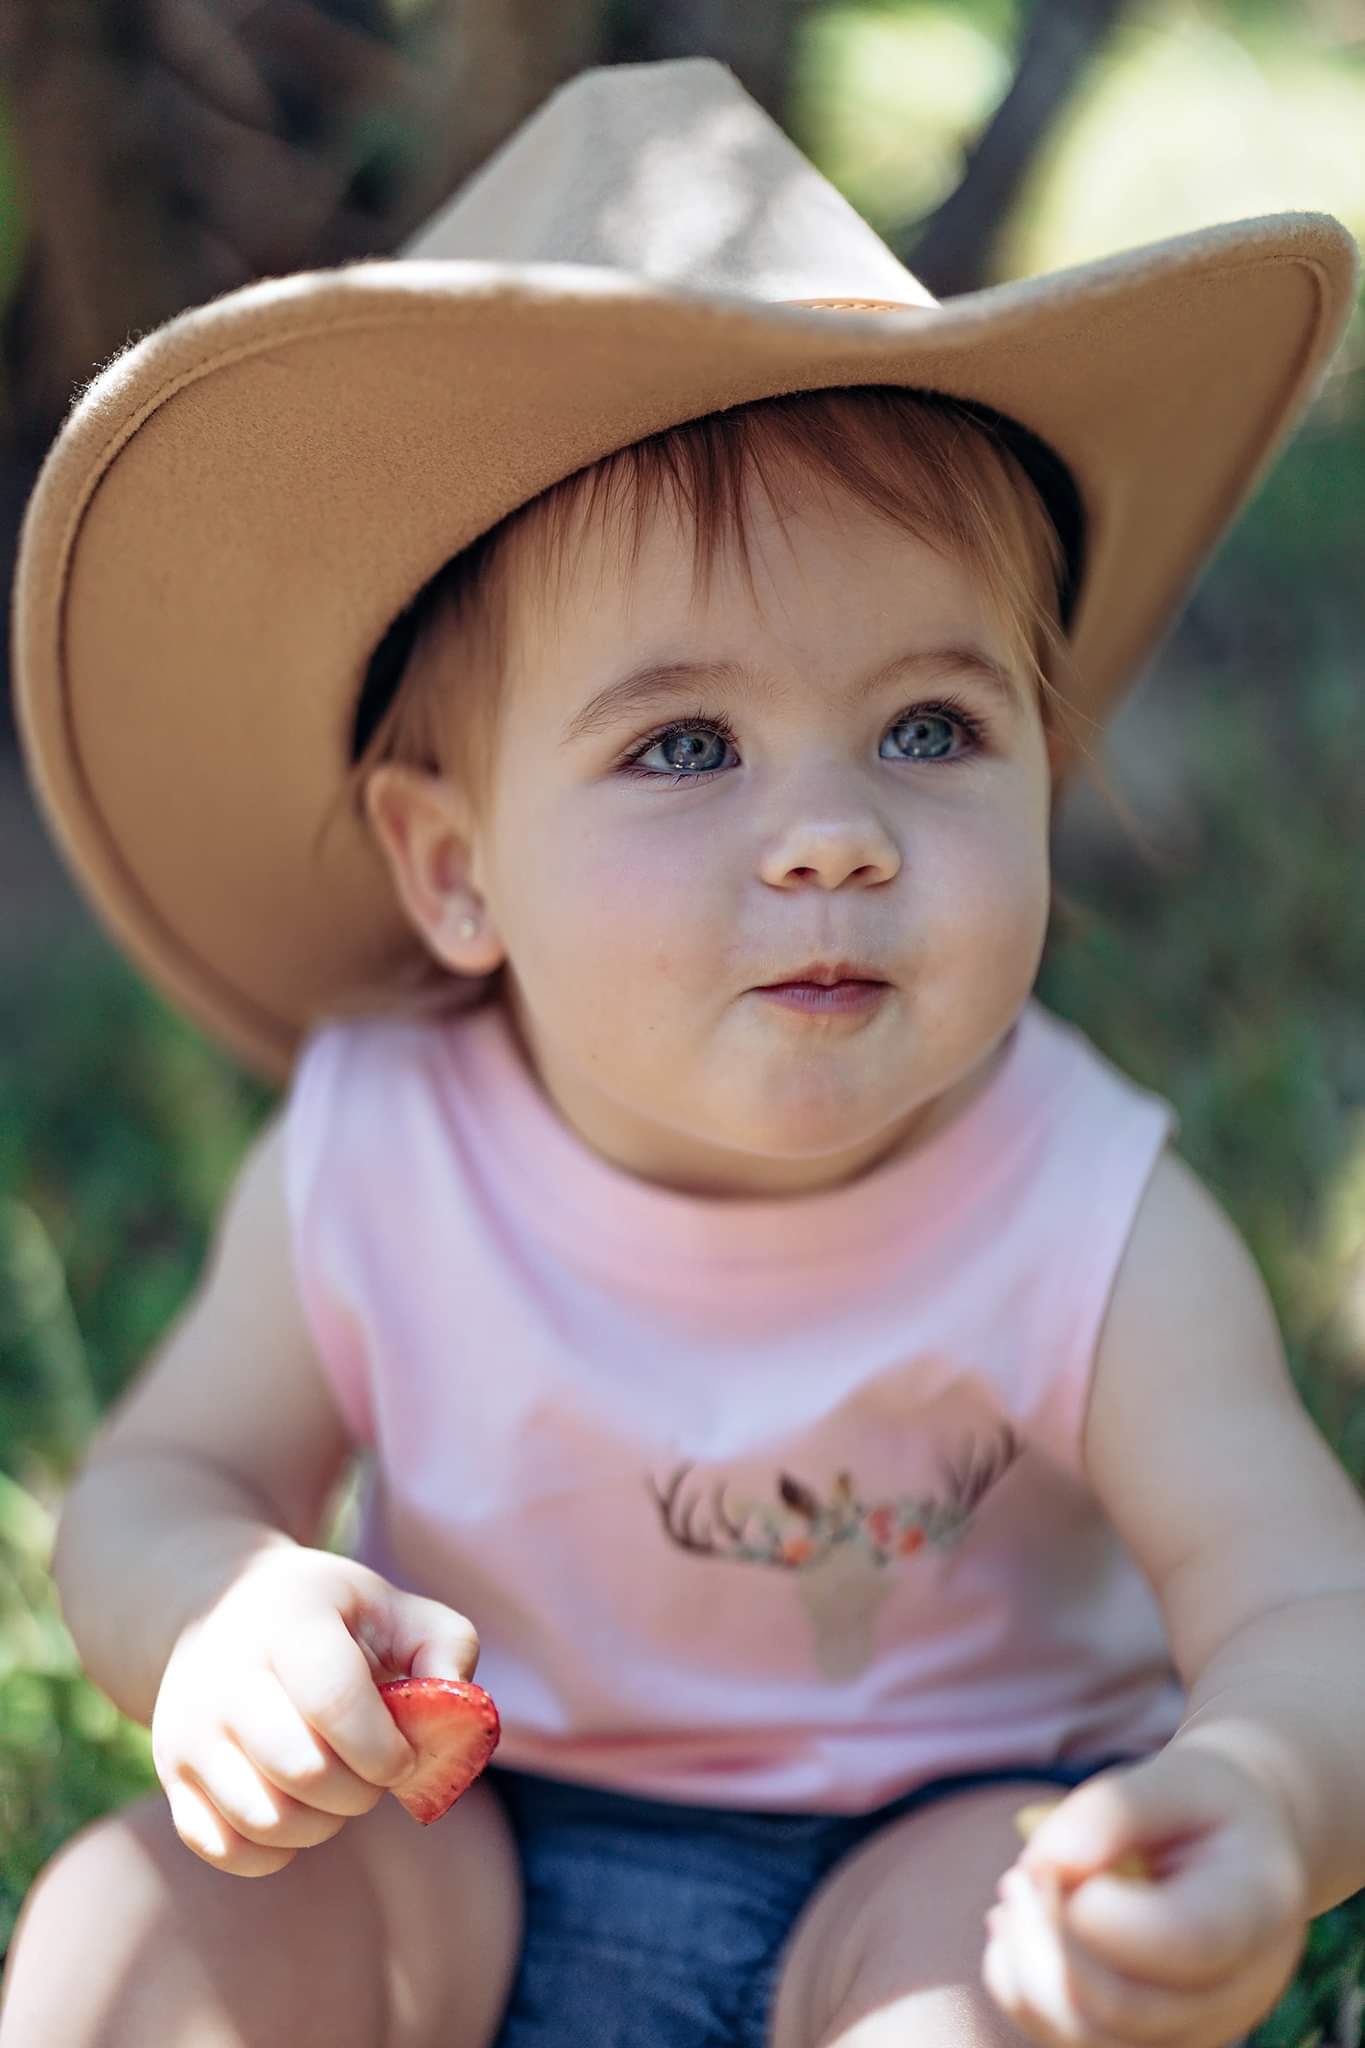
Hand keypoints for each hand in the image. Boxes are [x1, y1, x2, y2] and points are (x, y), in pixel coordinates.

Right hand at [152, 1546, 480, 1875]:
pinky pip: (226, 1849)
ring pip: (266, 1819)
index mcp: (287, 1622)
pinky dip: (276, 1851)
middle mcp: (225, 1676)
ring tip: (336, 1786)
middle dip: (361, 1788)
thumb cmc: (327, 1616)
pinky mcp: (172, 1777)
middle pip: (304, 1771)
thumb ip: (446, 1647)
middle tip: (372, 1767)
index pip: (335, 1701)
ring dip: (323, 1823)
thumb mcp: (390, 1604)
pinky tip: (297, 1809)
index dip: (384, 1746)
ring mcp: (190, 1730)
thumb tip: (457, 1716)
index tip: (403, 1753)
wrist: (215, 1606)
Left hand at [981, 1745, 1310, 2046]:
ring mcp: (1196, 2029)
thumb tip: (1040, 1866)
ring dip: (1026, 1969)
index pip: (1182, 1940)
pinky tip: (1016, 1931)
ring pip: (1089, 2037)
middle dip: (1044, 1941)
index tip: (1049, 1860)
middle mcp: (1235, 1992)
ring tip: (1014, 1899)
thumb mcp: (1178, 1775)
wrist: (1246, 1853)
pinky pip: (1072, 2041)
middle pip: (1123, 2007)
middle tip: (1016, 1876)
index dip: (1098, 1911)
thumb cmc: (1206, 1806)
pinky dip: (1024, 1991)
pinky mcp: (1153, 2039)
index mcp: (1256, 1909)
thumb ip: (1113, 1811)